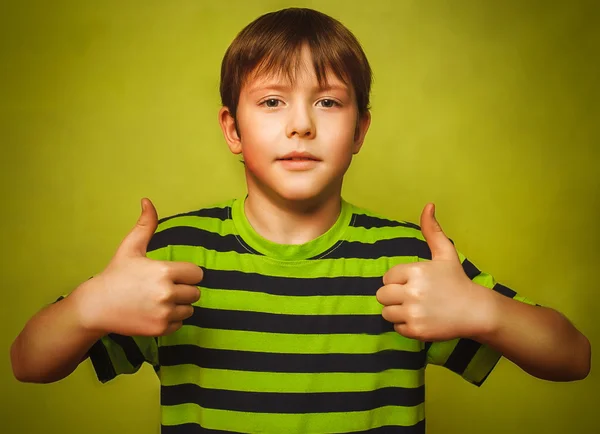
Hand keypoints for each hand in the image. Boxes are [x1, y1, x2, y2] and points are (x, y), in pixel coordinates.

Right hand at [74, 198, 202, 336]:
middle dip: (183, 289)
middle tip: (163, 288)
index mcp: (164, 271)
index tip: (173, 275)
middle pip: (195, 292)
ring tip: (159, 300)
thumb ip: (145, 225)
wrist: (96, 306)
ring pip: (189, 309)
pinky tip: (154, 312)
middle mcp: (166, 293)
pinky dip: (171, 320)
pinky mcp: (160, 329)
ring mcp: (164, 313)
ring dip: (179, 305)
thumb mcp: (130, 247)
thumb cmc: (116, 275)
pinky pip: (180, 324)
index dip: (187, 273)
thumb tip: (147, 201)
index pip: (196, 274)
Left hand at [376, 203, 492, 341]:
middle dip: (393, 296)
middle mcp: (412, 292)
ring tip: (414, 308)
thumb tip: (428, 205)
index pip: (387, 277)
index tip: (413, 283)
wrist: (476, 311)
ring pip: (386, 312)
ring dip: (397, 311)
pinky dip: (405, 326)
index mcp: (415, 271)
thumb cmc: (457, 281)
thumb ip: (432, 231)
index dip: (398, 280)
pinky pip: (396, 328)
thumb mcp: (445, 253)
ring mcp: (414, 313)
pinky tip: (420, 319)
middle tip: (411, 297)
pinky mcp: (416, 331)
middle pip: (382, 295)